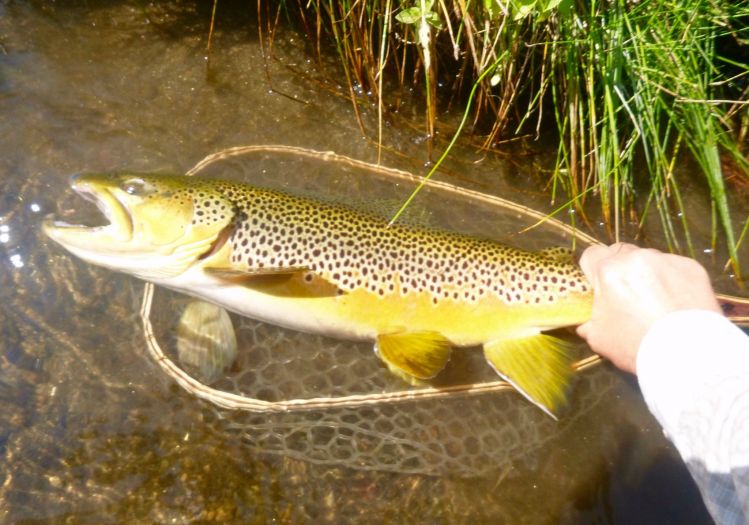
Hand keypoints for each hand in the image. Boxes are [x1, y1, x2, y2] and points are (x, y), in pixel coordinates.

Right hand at [576, 243, 721, 373]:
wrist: (688, 355)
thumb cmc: (636, 346)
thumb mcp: (597, 337)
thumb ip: (586, 319)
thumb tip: (584, 316)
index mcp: (608, 271)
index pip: (591, 255)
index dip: (591, 271)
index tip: (598, 287)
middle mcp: (636, 258)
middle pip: (620, 253)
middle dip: (619, 270)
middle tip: (626, 295)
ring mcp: (666, 260)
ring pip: (648, 260)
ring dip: (646, 274)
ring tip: (656, 301)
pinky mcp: (691, 266)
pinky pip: (673, 267)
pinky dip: (670, 280)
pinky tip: (675, 302)